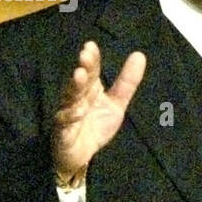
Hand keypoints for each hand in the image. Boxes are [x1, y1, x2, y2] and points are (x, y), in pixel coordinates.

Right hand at [52, 41, 145, 179]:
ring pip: (69, 98)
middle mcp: (77, 98)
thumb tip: (139, 54)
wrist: (82, 155)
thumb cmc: (96, 125)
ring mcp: (68, 114)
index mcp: (90, 90)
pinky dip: (70, 116)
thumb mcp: (116, 104)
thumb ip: (127, 82)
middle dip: (83, 68)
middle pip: (80, 81)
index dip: (92, 59)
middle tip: (85, 56)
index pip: (91, 71)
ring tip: (79, 75)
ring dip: (74, 87)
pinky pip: (64, 122)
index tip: (91, 46)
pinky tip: (77, 110)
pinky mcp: (63, 132)